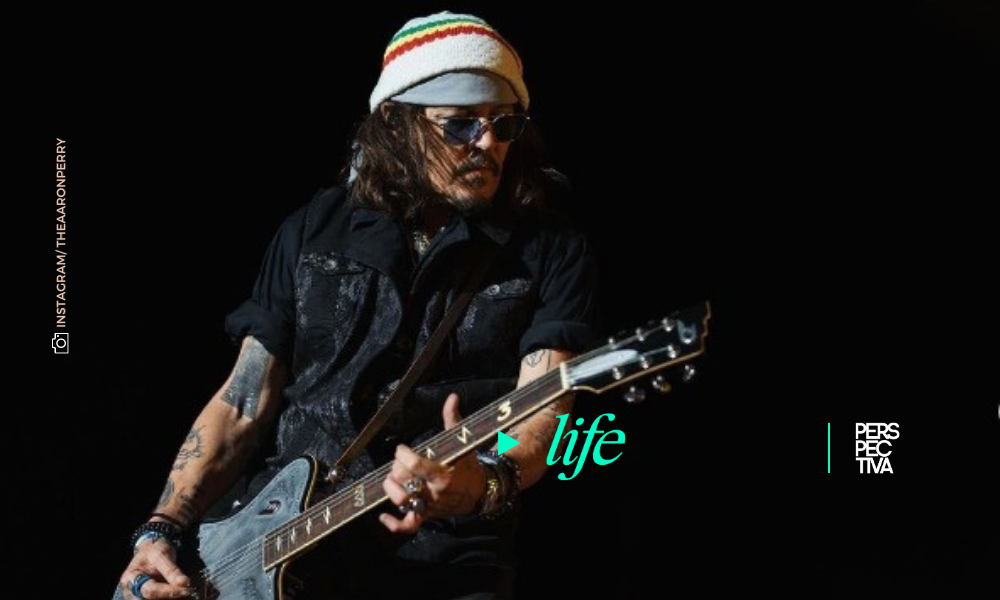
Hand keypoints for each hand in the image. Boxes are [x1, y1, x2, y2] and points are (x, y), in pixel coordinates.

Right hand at [119, 538, 194, 598]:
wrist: (151, 548)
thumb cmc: (154, 550)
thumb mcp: (162, 554)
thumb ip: (171, 570)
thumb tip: (184, 583)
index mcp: (130, 579)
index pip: (150, 591)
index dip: (169, 592)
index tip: (186, 589)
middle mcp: (131, 592)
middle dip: (170, 597)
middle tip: (187, 592)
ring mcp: (139, 596)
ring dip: (172, 598)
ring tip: (186, 592)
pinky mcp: (149, 597)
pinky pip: (160, 599)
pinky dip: (173, 597)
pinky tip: (182, 593)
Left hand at [379, 393, 485, 533]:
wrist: (479, 492)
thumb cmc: (467, 465)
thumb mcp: (463, 443)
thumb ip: (454, 420)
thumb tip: (452, 397)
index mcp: (443, 474)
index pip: (415, 465)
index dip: (403, 455)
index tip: (402, 448)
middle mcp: (434, 493)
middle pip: (405, 481)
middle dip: (397, 469)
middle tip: (400, 461)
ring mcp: (429, 506)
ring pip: (403, 502)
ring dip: (392, 490)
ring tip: (391, 479)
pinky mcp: (426, 516)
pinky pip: (408, 525)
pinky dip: (394, 524)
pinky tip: (383, 516)